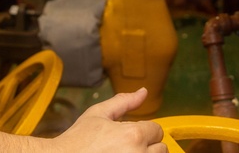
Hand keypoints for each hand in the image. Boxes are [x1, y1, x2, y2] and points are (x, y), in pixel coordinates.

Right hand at [49, 88, 165, 152]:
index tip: (131, 135)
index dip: (144, 130)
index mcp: (133, 135)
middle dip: (148, 146)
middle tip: (127, 147)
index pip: (157, 130)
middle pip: (161, 149)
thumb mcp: (98, 114)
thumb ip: (124, 101)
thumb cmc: (77, 141)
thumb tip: (143, 92)